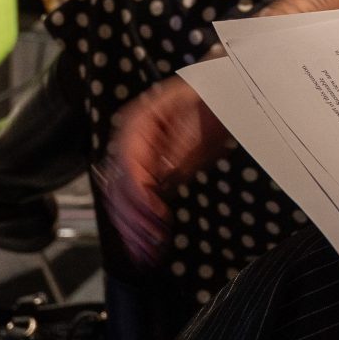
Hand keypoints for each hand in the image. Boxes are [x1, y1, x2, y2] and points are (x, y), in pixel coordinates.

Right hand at [102, 71, 235, 265]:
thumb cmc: (211, 97)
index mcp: (137, 122)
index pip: (129, 164)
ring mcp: (134, 154)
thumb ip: (178, 148)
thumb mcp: (201, 119)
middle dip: (132, 220)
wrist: (219, 87)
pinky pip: (136, 197)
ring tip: (146, 253)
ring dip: (132, 227)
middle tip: (148, 246)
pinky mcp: (145, 168)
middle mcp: (128, 139)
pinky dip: (140, 221)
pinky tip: (147, 242)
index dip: (139, 194)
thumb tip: (162, 175)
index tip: (154, 217)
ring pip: (122, 197)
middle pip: (119, 185)